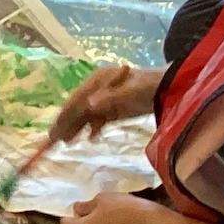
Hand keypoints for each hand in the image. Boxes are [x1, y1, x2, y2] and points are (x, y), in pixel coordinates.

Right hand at [48, 63, 162, 143]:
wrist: (170, 88)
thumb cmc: (149, 87)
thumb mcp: (129, 92)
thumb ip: (108, 99)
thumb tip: (87, 105)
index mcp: (98, 80)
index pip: (75, 100)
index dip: (63, 117)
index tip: (53, 133)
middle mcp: (98, 88)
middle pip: (77, 108)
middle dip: (65, 124)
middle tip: (52, 142)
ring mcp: (106, 98)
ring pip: (85, 115)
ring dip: (76, 128)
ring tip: (67, 142)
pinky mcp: (114, 108)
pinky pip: (98, 119)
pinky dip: (92, 128)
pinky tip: (90, 138)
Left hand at [58, 192, 166, 223]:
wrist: (145, 222)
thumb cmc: (120, 208)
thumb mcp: (99, 200)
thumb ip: (84, 206)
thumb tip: (77, 209)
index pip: (64, 223)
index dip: (70, 213)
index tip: (80, 207)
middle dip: (80, 222)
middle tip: (93, 210)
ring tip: (103, 217)